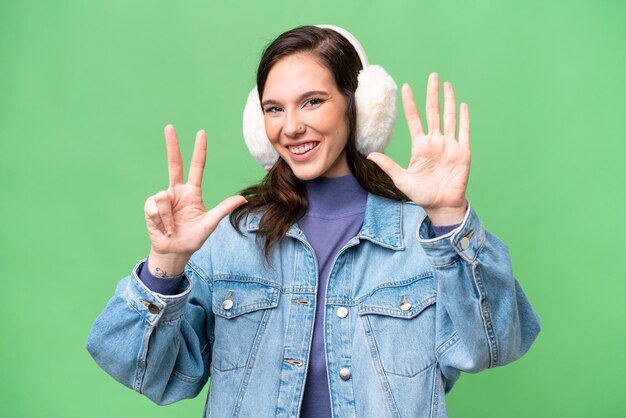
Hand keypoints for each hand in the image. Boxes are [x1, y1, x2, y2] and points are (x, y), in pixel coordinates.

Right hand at [144, 125, 246, 274]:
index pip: (196, 167)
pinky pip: (155, 207)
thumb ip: (223, 209)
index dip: (199, 150)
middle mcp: (177, 191)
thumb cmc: (193, 238)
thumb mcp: (210, 223)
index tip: (201, 133)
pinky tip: (163, 228)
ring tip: (172, 228)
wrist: (174, 252)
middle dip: (171, 145)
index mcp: (192, 192)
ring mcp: (164, 198)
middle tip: (170, 126)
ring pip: (163, 196)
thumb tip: (242, 199)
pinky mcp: (151, 207)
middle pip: (174, 163)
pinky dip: (161, 220)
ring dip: (168, 216)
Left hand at [367, 72, 470, 224]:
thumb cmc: (422, 194)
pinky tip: (462, 105)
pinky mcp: (462, 152)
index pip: (414, 119)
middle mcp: (435, 142)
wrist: (441, 206)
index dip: (410, 104)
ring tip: (447, 85)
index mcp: (420, 146)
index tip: (406, 87)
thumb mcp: (401, 179)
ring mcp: (449, 145)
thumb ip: (388, 165)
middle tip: (432, 76)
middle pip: (433, 112)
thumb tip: (369, 155)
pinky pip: (464, 132)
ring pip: (449, 118)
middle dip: (432, 94)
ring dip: (449, 101)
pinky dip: (464, 119)